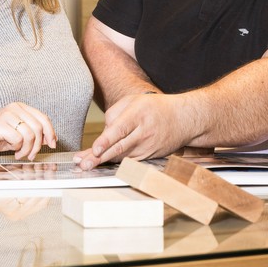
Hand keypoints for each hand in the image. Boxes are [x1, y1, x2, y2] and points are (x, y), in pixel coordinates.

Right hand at [0, 103, 56, 160]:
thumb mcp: (19, 135)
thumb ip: (34, 133)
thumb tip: (51, 138)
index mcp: (20, 107)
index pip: (43, 118)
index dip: (50, 132)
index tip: (52, 144)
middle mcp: (14, 107)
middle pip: (38, 127)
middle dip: (37, 145)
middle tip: (30, 155)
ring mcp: (6, 114)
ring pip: (30, 134)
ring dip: (27, 149)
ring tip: (19, 153)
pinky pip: (18, 138)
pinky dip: (17, 148)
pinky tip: (11, 150)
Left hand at [74, 92, 189, 169]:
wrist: (184, 119)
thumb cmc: (155, 108)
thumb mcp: (134, 100)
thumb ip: (114, 113)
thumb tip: (103, 132)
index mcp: (139, 114)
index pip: (120, 129)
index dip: (107, 140)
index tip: (95, 149)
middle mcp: (144, 132)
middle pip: (119, 147)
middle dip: (99, 157)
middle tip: (83, 164)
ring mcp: (148, 146)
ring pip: (122, 156)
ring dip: (103, 162)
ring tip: (86, 165)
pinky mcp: (150, 156)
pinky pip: (129, 161)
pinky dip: (115, 163)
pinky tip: (102, 164)